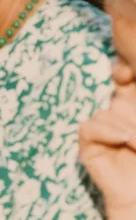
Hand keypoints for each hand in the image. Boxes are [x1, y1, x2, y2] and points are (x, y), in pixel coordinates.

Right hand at [80, 80, 135, 219]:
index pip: (124, 81)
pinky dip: (107, 131)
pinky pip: (90, 127)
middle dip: (132, 108)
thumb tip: (123, 80)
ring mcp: (103, 130)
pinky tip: (124, 141)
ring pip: (108, 112)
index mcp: (135, 111)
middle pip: (120, 96)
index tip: (128, 75)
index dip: (125, 73)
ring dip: (127, 126)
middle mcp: (119, 116)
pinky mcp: (89, 145)